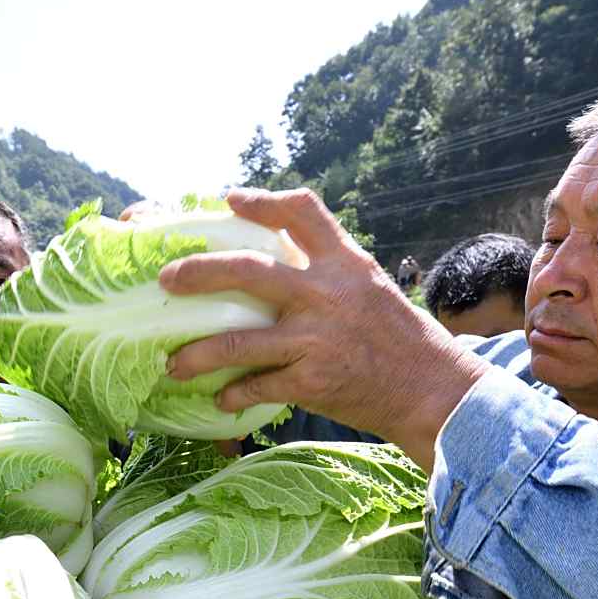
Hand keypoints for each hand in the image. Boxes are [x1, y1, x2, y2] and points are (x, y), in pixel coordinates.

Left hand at [163, 189, 484, 470]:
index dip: (261, 201)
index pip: (301, 211)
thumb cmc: (398, 338)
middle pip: (248, 270)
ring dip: (199, 354)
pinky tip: (220, 398)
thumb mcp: (369, 285)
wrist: (431, 390)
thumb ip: (327, 269)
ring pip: (239, 341)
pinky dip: (234, 393)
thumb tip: (277, 259)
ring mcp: (317, 338)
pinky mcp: (312, 381)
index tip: (227, 200)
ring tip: (174, 363)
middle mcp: (327, 293)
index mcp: (344, 262)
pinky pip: (258, 385)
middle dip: (199, 272)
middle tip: (166, 279)